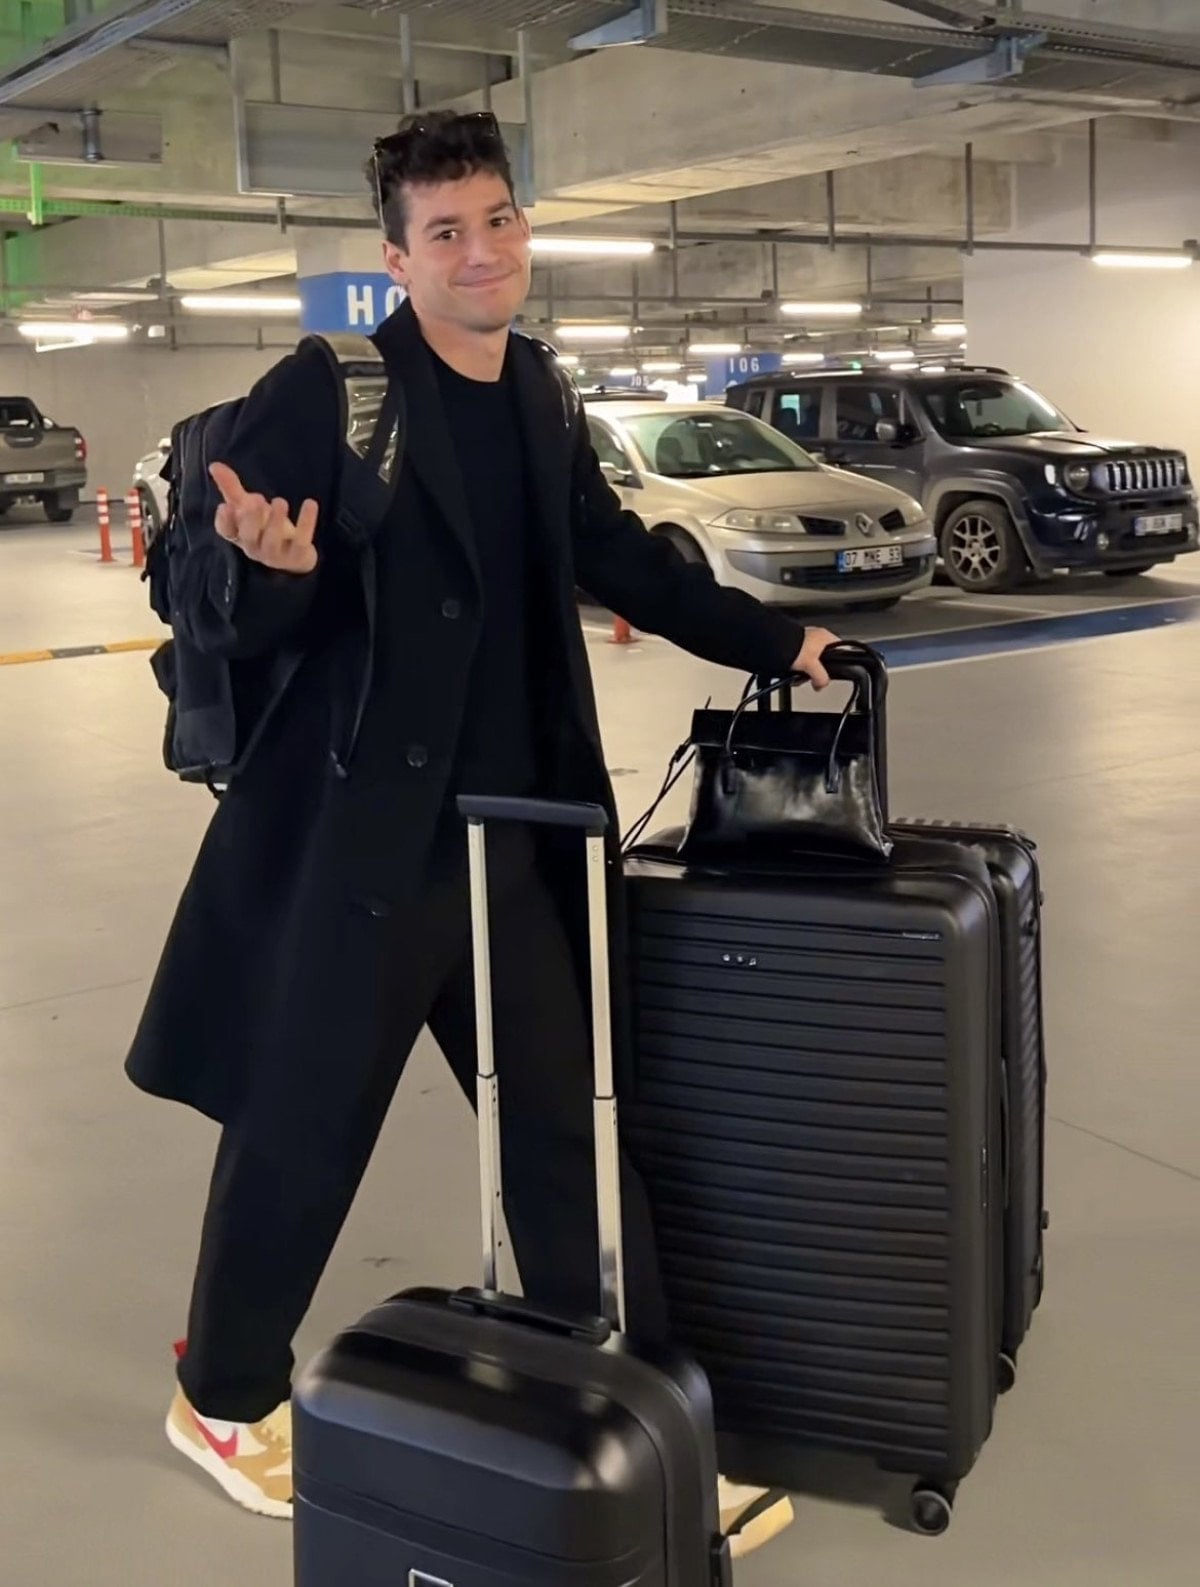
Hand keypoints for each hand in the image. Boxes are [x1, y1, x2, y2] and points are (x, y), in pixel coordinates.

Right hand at [210, 460, 318, 574]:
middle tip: (256, 498)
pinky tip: (310, 503)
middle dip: (251, 519)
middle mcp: (254, 547)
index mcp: (239, 535)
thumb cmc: (264, 527)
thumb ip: (231, 488)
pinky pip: (301, 540)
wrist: (294, 556)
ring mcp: (275, 554)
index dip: (224, 521)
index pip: (226, 531)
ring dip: (275, 521)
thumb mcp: (247, 508)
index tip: (225, 506)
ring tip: (280, 501)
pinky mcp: (297, 556)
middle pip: (248, 536)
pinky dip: (306, 522)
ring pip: (272, 541)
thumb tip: (214, 465)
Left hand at [790, 626, 839, 689]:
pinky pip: (799, 660)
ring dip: (804, 670)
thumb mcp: (813, 666)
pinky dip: (796, 667)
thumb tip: (822, 684)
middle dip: (816, 671)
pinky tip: (792, 672)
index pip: (841, 649)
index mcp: (825, 637)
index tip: (835, 670)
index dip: (839, 661)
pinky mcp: (793, 646)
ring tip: (799, 676)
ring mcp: (804, 641)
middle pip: (823, 659)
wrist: (773, 645)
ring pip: (810, 661)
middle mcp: (816, 636)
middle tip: (813, 677)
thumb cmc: (792, 647)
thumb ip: (821, 678)